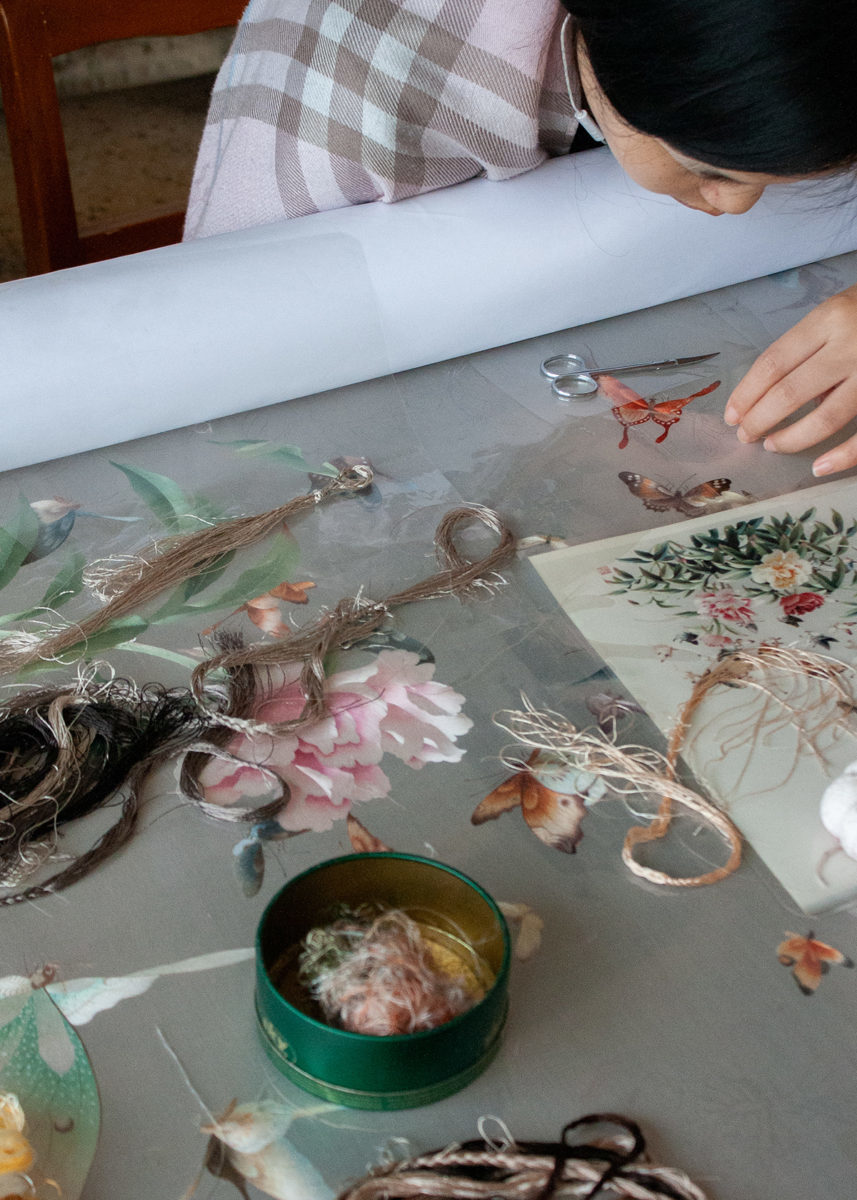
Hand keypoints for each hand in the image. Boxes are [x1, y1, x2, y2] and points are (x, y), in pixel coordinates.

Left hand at [723, 283, 856, 475]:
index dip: (746, 394)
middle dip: (760, 420)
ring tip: (773, 445)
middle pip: (790, 392)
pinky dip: (843, 456)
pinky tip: (819, 467)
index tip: (732, 415)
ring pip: (825, 417)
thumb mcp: (839, 313)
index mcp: (829, 318)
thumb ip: (812, 349)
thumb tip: (781, 398)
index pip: (773, 363)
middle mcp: (851, 344)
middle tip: (746, 435)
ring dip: (792, 438)